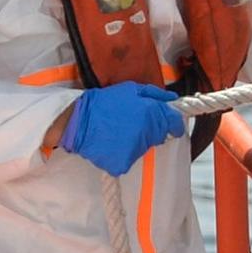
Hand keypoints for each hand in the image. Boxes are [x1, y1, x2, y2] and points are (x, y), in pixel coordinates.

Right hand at [60, 81, 183, 176]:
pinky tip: (112, 143)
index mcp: (152, 113)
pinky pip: (129, 159)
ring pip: (144, 147)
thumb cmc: (103, 103)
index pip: (174, 123)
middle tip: (133, 123)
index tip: (168, 123)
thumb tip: (172, 100)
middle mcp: (148, 133)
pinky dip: (123, 153)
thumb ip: (154, 94)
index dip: (173, 123)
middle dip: (152, 130)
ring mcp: (136, 150)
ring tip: (119, 131)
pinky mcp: (124, 163)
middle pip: (160, 136)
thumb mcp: (129, 89)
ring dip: (137, 140)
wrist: (77, 121)